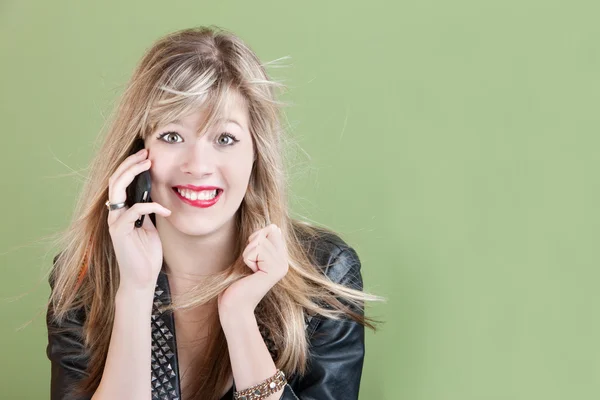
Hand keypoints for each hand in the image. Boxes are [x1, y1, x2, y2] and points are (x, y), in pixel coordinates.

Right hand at [106, 147, 171, 291]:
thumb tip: (156, 194)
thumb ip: (148, 211)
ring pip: (116, 190)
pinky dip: (150, 206)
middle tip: (146, 153)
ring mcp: (114, 223)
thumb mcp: (150, 227)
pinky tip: (165, 209)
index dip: (130, 166)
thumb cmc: (147, 254)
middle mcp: (114, 214)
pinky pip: (132, 211)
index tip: (147, 155)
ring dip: (132, 174)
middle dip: (130, 163)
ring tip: (148, 165)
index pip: (120, 182)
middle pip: (114, 180)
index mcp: (121, 211)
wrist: (142, 279)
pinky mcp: (118, 233)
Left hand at [218, 224, 288, 317]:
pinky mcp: (274, 270)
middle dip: (251, 246)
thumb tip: (275, 226)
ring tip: (250, 271)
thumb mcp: (251, 256)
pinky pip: (255, 250)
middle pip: (266, 233)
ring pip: (259, 241)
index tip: (252, 258)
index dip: (256, 239)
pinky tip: (250, 274)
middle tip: (250, 265)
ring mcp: (281, 266)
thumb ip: (262, 241)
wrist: (234, 305)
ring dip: (247, 254)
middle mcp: (284, 262)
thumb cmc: (237, 281)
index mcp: (280, 258)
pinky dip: (247, 260)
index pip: (271, 231)